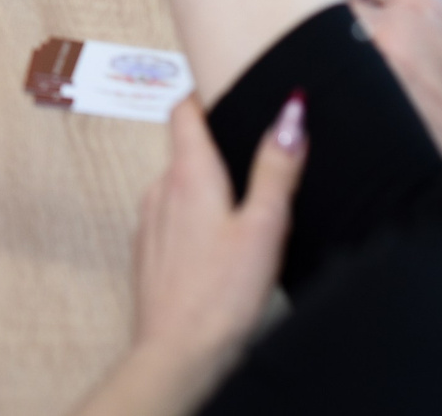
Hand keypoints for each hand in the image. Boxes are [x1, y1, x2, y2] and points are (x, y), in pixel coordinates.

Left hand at [127, 96, 306, 388]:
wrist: (178, 354)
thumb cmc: (223, 292)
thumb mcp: (264, 226)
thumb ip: (276, 168)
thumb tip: (291, 111)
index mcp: (188, 174)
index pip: (184, 111)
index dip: (205, 95)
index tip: (229, 87)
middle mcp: (160, 189)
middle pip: (186, 148)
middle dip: (217, 146)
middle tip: (257, 152)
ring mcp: (150, 222)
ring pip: (180, 186)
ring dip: (208, 186)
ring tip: (247, 204)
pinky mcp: (150, 252)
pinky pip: (173, 218)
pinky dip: (196, 218)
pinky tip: (222, 245)